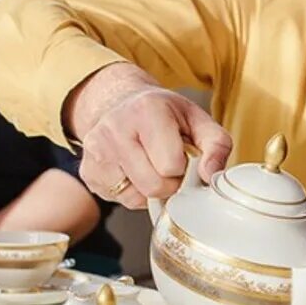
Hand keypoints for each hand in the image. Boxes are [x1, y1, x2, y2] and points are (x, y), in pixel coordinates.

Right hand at [68, 65, 232, 209]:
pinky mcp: (88, 172)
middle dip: (169, 181)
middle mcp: (114, 129)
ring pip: (136, 197)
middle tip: (168, 164)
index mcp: (146, 110)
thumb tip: (212, 175)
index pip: (171, 165)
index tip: (182, 154)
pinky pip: (121, 200)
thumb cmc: (163, 114)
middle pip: (153, 186)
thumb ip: (217, 146)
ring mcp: (96, 151)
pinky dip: (134, 192)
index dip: (184, 166)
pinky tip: (134, 171)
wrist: (123, 103)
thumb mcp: (197, 119)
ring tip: (150, 164)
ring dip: (151, 189)